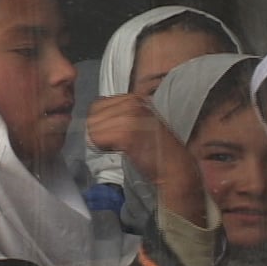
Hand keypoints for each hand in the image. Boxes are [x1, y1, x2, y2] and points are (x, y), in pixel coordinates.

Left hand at [87, 94, 205, 226]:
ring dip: (101, 141)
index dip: (100, 122)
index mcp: (134, 98)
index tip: (114, 133)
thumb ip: (120, 115)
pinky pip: (97, 138)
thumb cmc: (156, 148)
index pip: (97, 105)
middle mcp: (132, 103)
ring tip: (120, 146)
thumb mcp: (139, 122)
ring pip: (93, 128)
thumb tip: (92, 117)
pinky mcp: (126, 133)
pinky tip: (119, 150)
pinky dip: (103, 147)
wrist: (174, 166)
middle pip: (93, 115)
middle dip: (99, 131)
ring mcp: (130, 116)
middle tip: (117, 142)